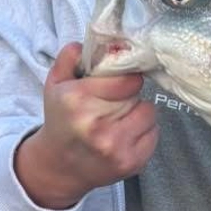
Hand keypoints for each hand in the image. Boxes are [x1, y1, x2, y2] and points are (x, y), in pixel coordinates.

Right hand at [15, 42, 158, 208]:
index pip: (127, 78)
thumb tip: (94, 42)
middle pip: (138, 95)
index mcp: (77, 101)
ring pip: (150, 113)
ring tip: (118, 119)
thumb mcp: (55, 84)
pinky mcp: (132, 163)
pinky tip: (124, 135)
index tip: (118, 82)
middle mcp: (97, 126)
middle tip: (112, 103)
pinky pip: (154, 133)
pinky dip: (144, 132)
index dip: (125, 77)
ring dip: (138, 112)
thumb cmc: (61, 120)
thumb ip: (70, 58)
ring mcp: (116, 148)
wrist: (59, 167)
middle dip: (128, 95)